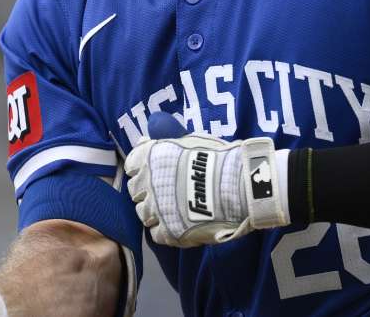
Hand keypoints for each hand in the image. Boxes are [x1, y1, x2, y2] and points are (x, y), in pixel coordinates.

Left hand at [125, 113, 289, 247]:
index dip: (141, 168)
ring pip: (143, 214)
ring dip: (154, 211)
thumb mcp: (189, 140)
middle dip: (146, 190)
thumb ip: (165, 139)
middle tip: (165, 191)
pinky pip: (157, 234)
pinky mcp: (168, 232)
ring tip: (173, 209)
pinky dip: (165, 230)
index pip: (131, 165)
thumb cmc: (217, 158)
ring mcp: (156, 210)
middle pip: (135, 190)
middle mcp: (148, 184)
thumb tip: (145, 135)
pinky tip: (179, 224)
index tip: (154, 171)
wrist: (238, 186)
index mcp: (150, 158)